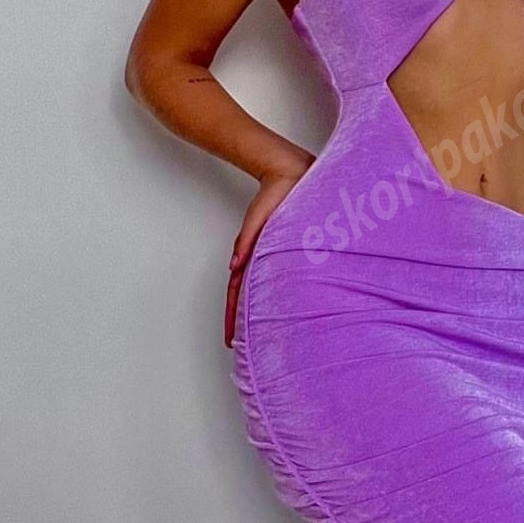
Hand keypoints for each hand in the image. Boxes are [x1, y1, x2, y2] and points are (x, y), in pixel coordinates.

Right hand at [224, 155, 314, 347]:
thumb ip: (248, 240)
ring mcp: (271, 254)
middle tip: (240, 349)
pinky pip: (274, 277)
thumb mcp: (260, 218)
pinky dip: (271, 294)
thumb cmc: (278, 193)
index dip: (234, 318)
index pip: (239, 293)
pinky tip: (278, 307)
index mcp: (253, 253)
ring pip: (260, 290)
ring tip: (256, 336)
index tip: (230, 340)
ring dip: (255, 312)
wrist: (292, 174)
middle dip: (242, 323)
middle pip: (247, 297)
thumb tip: (235, 265)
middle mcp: (261, 257)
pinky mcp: (283, 247)